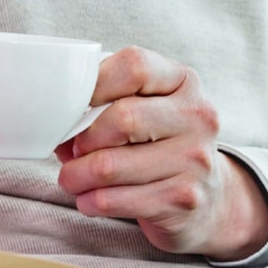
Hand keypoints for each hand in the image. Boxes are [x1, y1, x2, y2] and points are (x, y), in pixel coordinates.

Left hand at [54, 46, 267, 260]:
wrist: (210, 197)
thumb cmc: (163, 144)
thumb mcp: (150, 108)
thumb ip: (110, 102)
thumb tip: (56, 121)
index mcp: (184, 82)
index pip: (135, 66)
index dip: (94, 83)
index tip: (73, 103)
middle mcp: (197, 117)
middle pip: (122, 118)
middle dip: (84, 139)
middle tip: (73, 150)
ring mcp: (194, 160)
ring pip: (111, 166)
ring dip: (76, 176)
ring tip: (71, 178)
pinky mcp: (182, 199)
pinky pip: (115, 200)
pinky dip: (90, 201)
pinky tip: (89, 199)